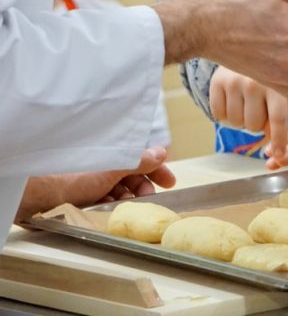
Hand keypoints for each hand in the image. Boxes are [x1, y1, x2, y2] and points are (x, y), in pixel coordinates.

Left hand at [16, 147, 175, 221]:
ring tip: (126, 209)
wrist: (38, 196)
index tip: (170, 182)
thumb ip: (139, 161)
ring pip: (120, 192)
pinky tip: (109, 214)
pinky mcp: (83, 198)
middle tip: (148, 200)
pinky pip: (105, 203)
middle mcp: (104, 167)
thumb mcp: (113, 168)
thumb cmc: (74, 177)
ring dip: (127, 201)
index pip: (142, 159)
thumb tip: (162, 151)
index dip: (158, 169)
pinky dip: (111, 208)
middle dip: (143, 189)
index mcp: (112, 155)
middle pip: (133, 177)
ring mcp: (92, 183)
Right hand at [209, 66, 287, 157]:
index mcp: (277, 85)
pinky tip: (232, 99)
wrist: (244, 45)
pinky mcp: (217, 81)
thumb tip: (275, 146)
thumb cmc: (268, 74)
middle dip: (258, 124)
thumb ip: (281, 113)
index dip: (279, 141)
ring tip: (246, 101)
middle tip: (260, 108)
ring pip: (236, 123)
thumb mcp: (281, 88)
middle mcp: (255, 82)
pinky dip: (225, 113)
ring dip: (241, 119)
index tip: (280, 156)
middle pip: (254, 126)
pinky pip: (218, 114)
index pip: (278, 120)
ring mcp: (234, 82)